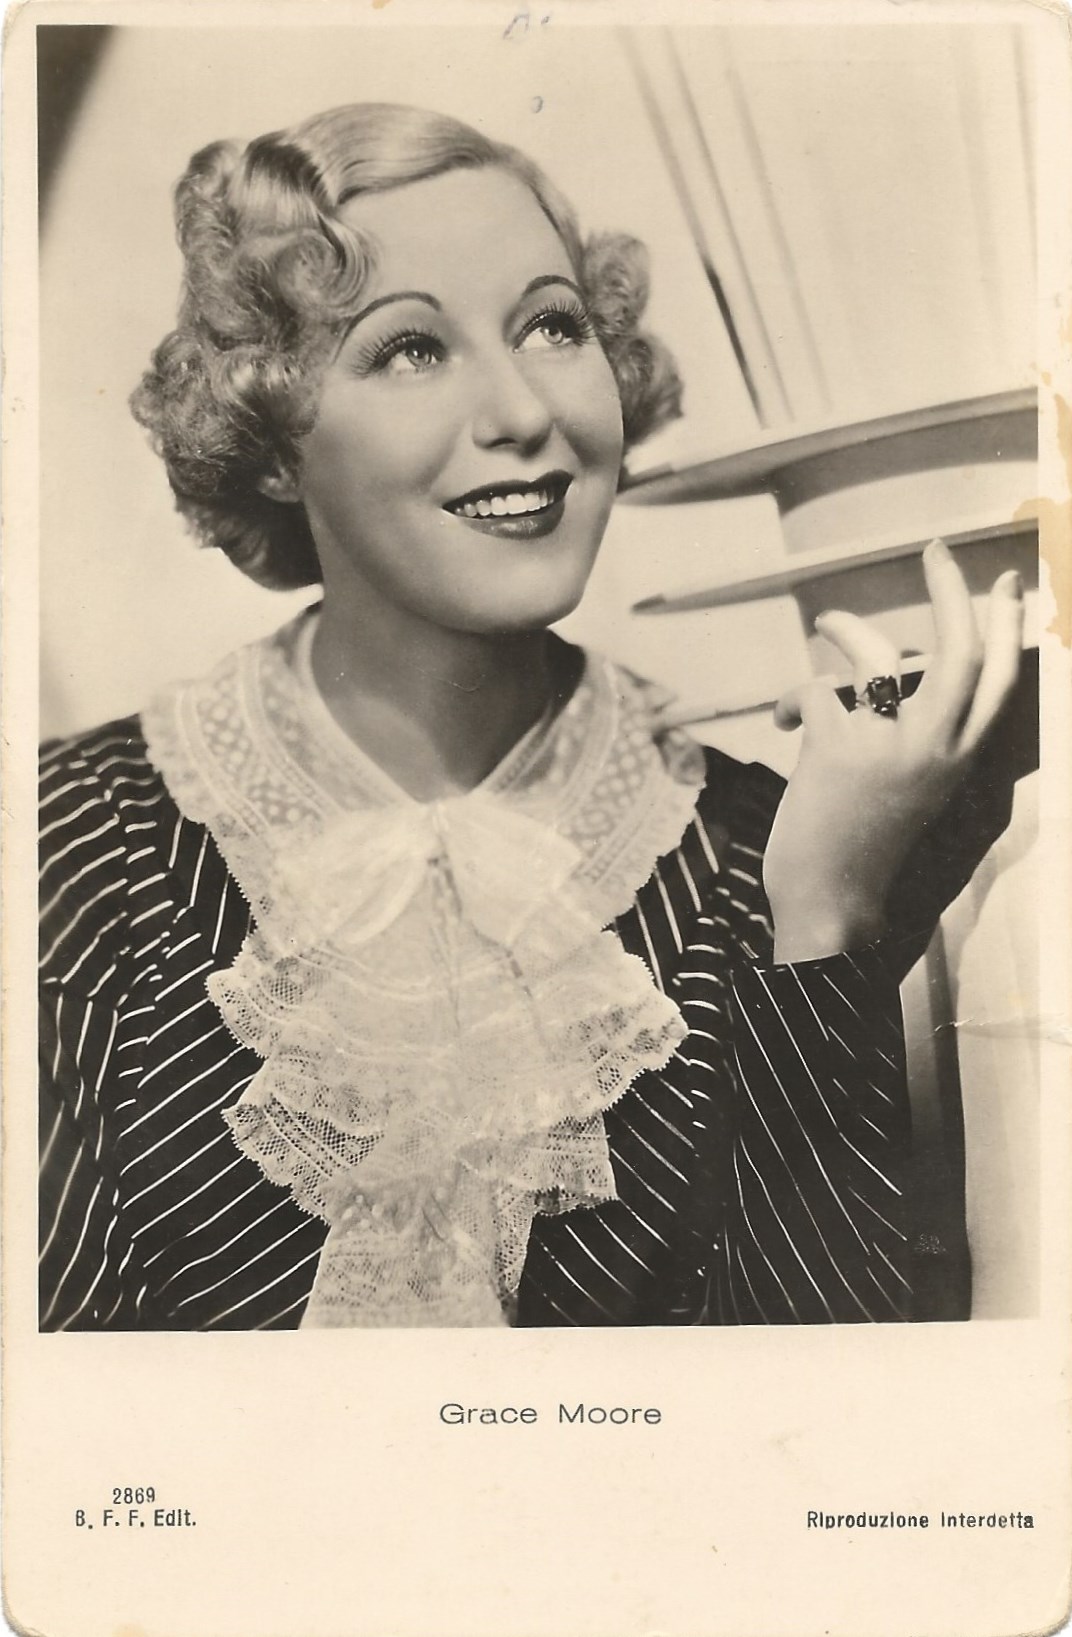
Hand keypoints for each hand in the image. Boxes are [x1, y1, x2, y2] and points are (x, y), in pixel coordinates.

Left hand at [764, 539, 1023, 962]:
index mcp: (959, 761)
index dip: (1009, 627)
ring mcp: (887, 747)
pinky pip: (815, 688)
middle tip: (935, 549)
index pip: (999, 682)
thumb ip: (915, 735)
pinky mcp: (836, 748)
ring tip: (826, 627)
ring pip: (876, 654)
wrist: (830, 906)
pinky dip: (793, 699)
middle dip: (949, 591)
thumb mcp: (911, 789)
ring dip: (845, 628)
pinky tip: (783, 723)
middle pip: (958, 650)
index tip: (1007, 584)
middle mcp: (934, 749)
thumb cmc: (863, 848)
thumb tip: (893, 670)